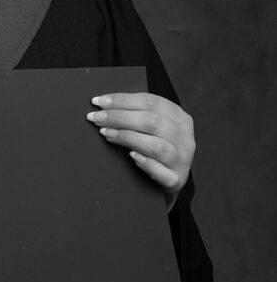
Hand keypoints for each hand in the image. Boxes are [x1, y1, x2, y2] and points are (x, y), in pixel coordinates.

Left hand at [86, 92, 195, 210]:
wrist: (169, 181)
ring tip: (106, 134)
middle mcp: (184, 137)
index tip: (99, 101)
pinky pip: (163, 173)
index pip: (150, 102)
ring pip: (156, 146)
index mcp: (178, 117)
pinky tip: (132, 157)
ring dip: (127, 138)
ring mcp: (182, 160)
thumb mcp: (152, 127)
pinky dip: (146, 164)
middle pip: (151, 121)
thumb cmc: (155, 148)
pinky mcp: (177, 180)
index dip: (123, 100)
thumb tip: (103, 104)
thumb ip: (136, 114)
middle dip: (119, 117)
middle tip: (96, 118)